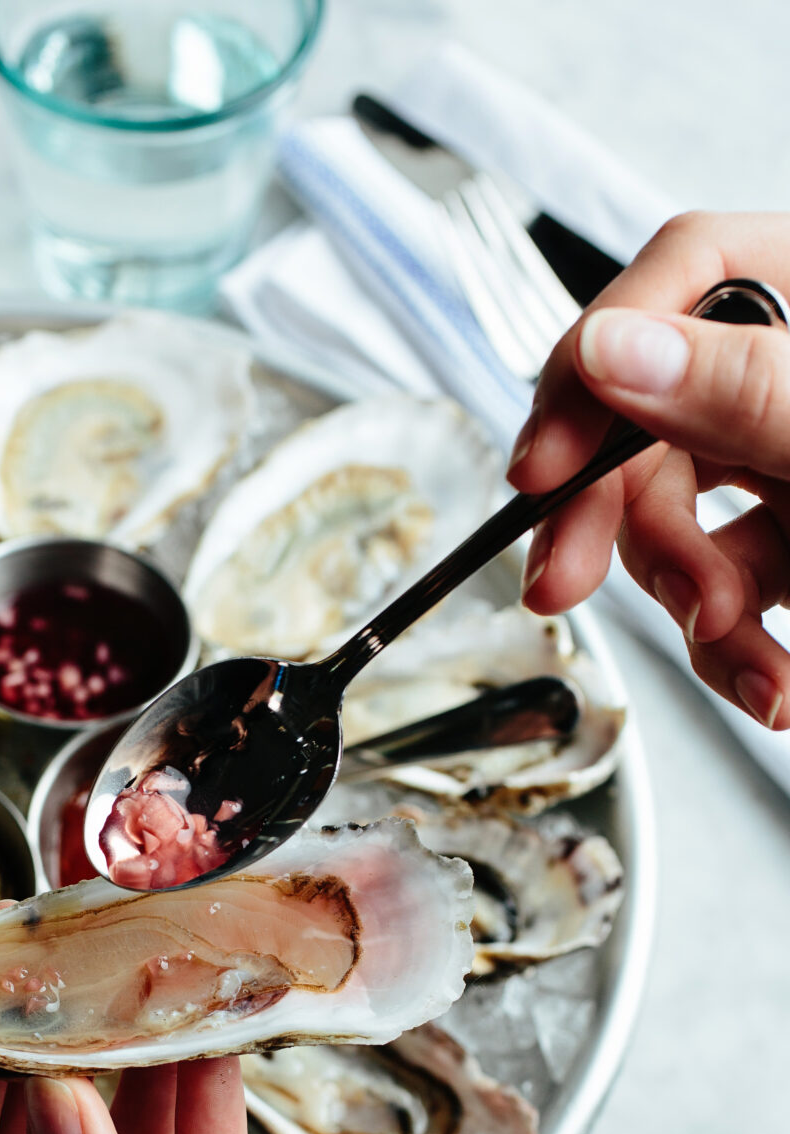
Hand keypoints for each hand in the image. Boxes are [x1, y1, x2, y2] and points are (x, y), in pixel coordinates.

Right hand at [506, 210, 789, 730]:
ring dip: (692, 612)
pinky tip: (771, 687)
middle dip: (620, 524)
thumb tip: (610, 354)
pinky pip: (728, 589)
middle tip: (556, 587)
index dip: (599, 357)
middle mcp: (787, 371)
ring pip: (679, 520)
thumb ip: (745, 387)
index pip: (683, 269)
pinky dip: (735, 651)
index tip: (544, 463)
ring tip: (751, 668)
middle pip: (652, 414)